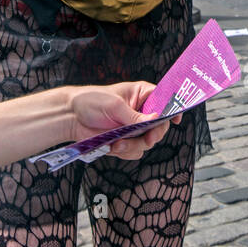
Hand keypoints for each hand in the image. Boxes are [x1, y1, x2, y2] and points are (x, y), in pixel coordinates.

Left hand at [67, 82, 181, 159]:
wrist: (70, 118)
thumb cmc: (91, 101)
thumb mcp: (116, 106)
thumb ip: (137, 116)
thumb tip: (157, 119)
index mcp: (142, 94)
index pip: (165, 100)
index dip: (173, 108)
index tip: (176, 119)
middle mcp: (141, 111)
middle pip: (160, 126)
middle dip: (153, 135)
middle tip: (147, 139)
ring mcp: (134, 128)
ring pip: (147, 143)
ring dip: (133, 146)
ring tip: (117, 144)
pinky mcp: (125, 141)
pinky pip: (134, 152)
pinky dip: (124, 152)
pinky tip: (112, 146)